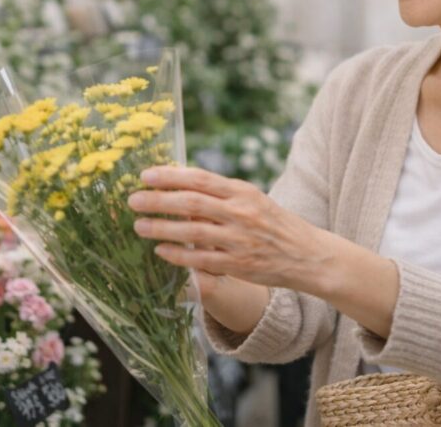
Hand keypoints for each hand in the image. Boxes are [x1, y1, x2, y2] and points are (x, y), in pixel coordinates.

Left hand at [127, 165, 327, 296]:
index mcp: (243, 192)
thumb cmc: (273, 224)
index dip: (170, 176)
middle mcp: (241, 213)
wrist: (307, 255)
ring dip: (161, 227)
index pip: (200, 178)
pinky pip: (201, 259)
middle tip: (133, 199)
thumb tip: (181, 185)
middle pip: (191, 202)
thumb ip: (220, 194)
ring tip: (139, 225)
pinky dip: (178, 254)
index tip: (146, 175)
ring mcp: (239, 239)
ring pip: (192, 231)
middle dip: (158, 200)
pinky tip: (160, 250)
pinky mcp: (238, 264)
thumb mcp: (252, 200)